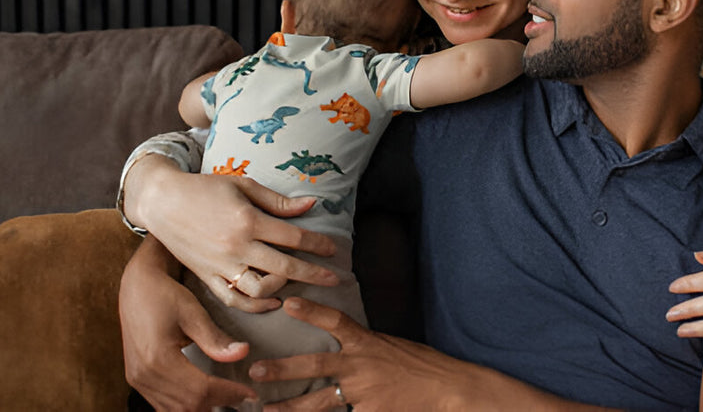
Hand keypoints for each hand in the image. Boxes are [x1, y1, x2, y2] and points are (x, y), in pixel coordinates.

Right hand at [120, 236, 258, 410]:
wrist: (137, 287)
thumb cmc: (164, 295)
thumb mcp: (192, 312)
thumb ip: (215, 338)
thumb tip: (242, 353)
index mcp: (157, 359)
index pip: (200, 389)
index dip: (228, 393)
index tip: (250, 393)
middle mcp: (143, 375)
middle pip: (187, 405)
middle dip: (218, 403)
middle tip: (244, 397)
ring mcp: (137, 379)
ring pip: (173, 410)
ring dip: (201, 408)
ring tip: (228, 399)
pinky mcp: (137, 378)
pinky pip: (162, 404)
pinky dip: (184, 406)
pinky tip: (204, 398)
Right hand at [134, 156, 339, 311]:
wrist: (162, 201)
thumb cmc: (205, 188)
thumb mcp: (244, 185)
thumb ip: (278, 200)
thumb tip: (311, 204)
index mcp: (248, 221)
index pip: (293, 237)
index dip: (318, 244)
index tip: (332, 250)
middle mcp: (236, 246)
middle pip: (284, 267)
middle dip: (313, 274)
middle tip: (334, 278)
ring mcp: (220, 265)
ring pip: (260, 288)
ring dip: (284, 288)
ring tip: (296, 282)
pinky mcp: (206, 277)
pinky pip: (234, 299)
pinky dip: (255, 305)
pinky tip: (272, 300)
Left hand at [250, 298, 611, 411]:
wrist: (449, 392)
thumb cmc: (420, 367)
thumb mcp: (391, 347)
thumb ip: (363, 347)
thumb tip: (340, 344)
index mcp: (368, 344)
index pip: (335, 321)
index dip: (310, 311)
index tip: (286, 302)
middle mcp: (362, 367)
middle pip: (315, 367)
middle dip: (281, 370)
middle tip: (253, 370)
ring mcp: (363, 394)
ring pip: (317, 403)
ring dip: (287, 409)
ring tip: (260, 410)